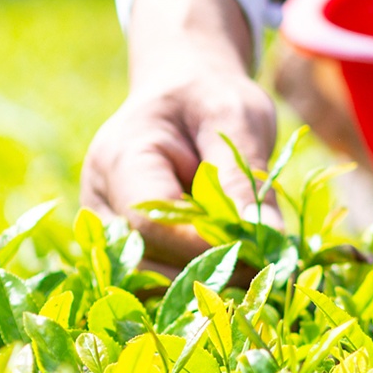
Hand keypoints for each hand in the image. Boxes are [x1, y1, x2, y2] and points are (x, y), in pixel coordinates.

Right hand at [81, 0, 280, 275]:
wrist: (185, 92)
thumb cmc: (211, 98)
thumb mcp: (237, 119)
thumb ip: (245, 177)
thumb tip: (269, 238)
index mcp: (119, 160)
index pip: (151, 223)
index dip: (204, 247)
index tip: (260, 254)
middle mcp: (102, 201)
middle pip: (149, 260)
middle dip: (211, 269)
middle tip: (270, 266)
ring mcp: (110, 229)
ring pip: (155, 280)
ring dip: (209, 280)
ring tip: (259, 263)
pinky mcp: (130, 248)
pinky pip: (162, 280)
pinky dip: (203, 280)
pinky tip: (240, 268)